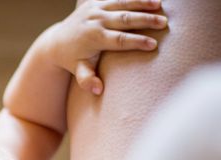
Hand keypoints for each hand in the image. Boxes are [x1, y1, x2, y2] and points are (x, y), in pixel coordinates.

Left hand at [49, 0, 166, 93]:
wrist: (56, 41)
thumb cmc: (71, 59)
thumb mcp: (78, 70)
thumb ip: (87, 80)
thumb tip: (98, 90)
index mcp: (93, 37)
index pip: (119, 40)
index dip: (137, 42)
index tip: (153, 45)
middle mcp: (95, 20)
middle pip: (125, 19)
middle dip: (145, 20)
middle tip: (164, 23)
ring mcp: (96, 8)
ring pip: (123, 4)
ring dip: (143, 4)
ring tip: (161, 7)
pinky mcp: (96, 1)